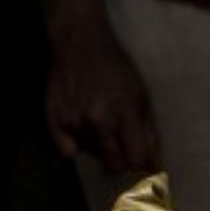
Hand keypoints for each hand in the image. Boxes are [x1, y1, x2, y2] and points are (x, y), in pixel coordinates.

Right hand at [44, 20, 160, 175]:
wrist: (80, 44)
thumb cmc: (117, 70)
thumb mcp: (141, 97)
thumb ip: (149, 133)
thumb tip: (154, 166)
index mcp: (125, 114)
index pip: (136, 159)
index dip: (142, 166)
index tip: (141, 163)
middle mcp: (99, 120)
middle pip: (113, 165)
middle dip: (121, 162)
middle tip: (120, 146)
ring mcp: (75, 121)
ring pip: (91, 155)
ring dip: (97, 147)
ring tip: (97, 122)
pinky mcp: (55, 119)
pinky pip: (68, 150)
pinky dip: (74, 144)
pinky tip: (80, 125)